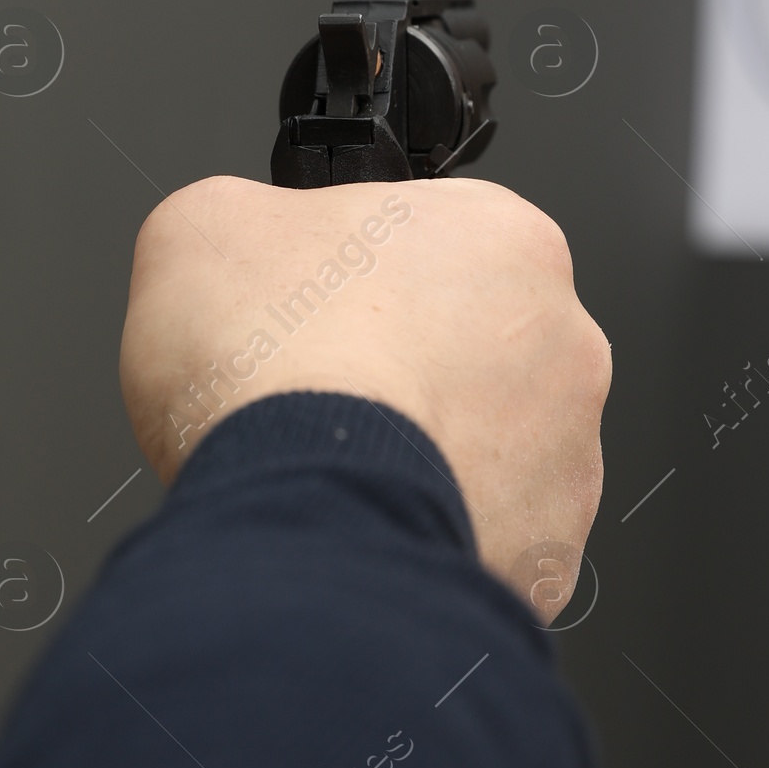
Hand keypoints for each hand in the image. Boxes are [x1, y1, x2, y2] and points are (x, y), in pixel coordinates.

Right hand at [118, 176, 610, 620]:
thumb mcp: (202, 226)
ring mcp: (566, 452)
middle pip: (474, 347)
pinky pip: (491, 534)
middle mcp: (563, 341)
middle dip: (405, 369)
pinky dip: (434, 533)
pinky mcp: (548, 548)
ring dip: (426, 455)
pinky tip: (368, 524)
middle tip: (325, 392)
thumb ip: (247, 219)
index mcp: (503, 237)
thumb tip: (242, 246)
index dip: (360, 276)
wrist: (299, 511)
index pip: (437, 242)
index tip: (318, 306)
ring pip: (491, 449)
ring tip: (341, 469)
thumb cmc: (274, 370)